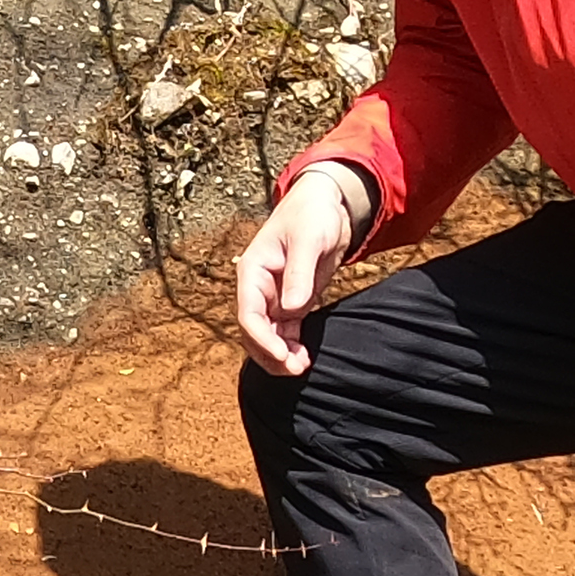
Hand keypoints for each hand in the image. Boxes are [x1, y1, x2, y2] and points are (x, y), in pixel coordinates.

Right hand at [235, 164, 366, 377]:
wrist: (326, 206)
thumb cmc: (312, 215)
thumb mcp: (309, 239)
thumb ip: (299, 273)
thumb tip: (293, 308)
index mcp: (253, 271)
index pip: (248, 313)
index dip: (262, 338)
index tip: (282, 355)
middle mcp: (258, 288)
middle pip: (253, 331)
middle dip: (269, 353)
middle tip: (294, 369)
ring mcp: (274, 297)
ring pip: (268, 335)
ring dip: (280, 355)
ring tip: (301, 367)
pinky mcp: (292, 302)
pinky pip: (285, 331)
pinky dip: (291, 346)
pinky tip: (304, 357)